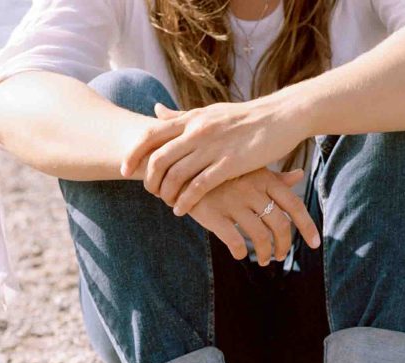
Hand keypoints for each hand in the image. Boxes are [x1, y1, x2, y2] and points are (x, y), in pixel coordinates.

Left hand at [120, 97, 306, 216]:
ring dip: (166, 193)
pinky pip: (199, 186)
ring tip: (167, 203)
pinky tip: (181, 210)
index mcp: (192, 118)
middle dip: (149, 179)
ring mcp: (213, 147)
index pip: (151, 134)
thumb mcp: (209, 112)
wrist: (280, 116)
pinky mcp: (230, 163)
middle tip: (149, 192)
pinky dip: (186, 200)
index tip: (124, 169)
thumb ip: (182, 116)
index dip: (134, 153)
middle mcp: (198, 130)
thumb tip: (156, 110)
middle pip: (159, 158)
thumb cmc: (244, 118)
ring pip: (176, 174)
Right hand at [187, 167, 319, 263]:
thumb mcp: (249, 167)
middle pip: (279, 225)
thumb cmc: (220, 170)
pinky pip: (234, 241)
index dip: (307, 227)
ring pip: (260, 236)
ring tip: (264, 260)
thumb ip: (275, 177)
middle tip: (280, 256)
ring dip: (265, 253)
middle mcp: (251, 190)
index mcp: (264, 179)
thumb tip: (299, 175)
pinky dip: (241, 253)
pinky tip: (240, 255)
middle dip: (284, 246)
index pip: (294, 205)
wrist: (180, 165)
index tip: (316, 244)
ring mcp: (232, 202)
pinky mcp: (212, 214)